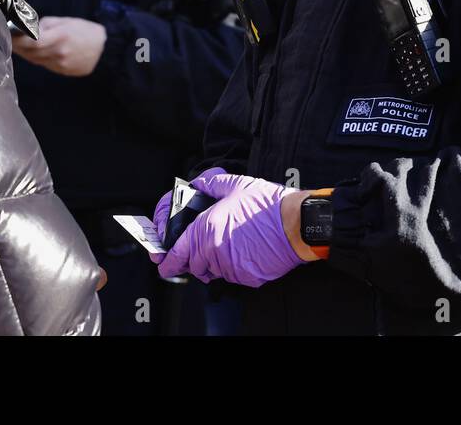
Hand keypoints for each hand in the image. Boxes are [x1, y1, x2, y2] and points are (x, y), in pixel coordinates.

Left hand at [11, 16, 106, 76]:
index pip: (32, 41)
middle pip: (31, 52)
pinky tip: (36, 52)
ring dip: (26, 53)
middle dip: (19, 46)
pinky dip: (38, 58)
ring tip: (20, 46)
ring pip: (35, 60)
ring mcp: (60, 64)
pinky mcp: (62, 71)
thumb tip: (30, 29)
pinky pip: (44, 64)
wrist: (107, 50)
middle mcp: (58, 53)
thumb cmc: (87, 31)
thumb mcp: (67, 21)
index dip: (18, 39)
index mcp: (59, 37)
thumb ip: (46, 24)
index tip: (9, 34)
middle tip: (10, 39)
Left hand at [155, 169, 304, 286]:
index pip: (178, 252)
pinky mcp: (246, 277)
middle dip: (195, 259)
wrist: (296, 224)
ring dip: (215, 263)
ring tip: (232, 245)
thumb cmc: (268, 206)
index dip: (167, 261)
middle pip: (194, 265)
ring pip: (213, 271)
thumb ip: (212, 184)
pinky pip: (232, 276)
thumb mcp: (237, 185)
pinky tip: (246, 252)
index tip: (164, 263)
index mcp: (207, 228)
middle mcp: (214, 250)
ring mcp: (231, 266)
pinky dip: (234, 268)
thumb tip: (200, 183)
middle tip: (207, 247)